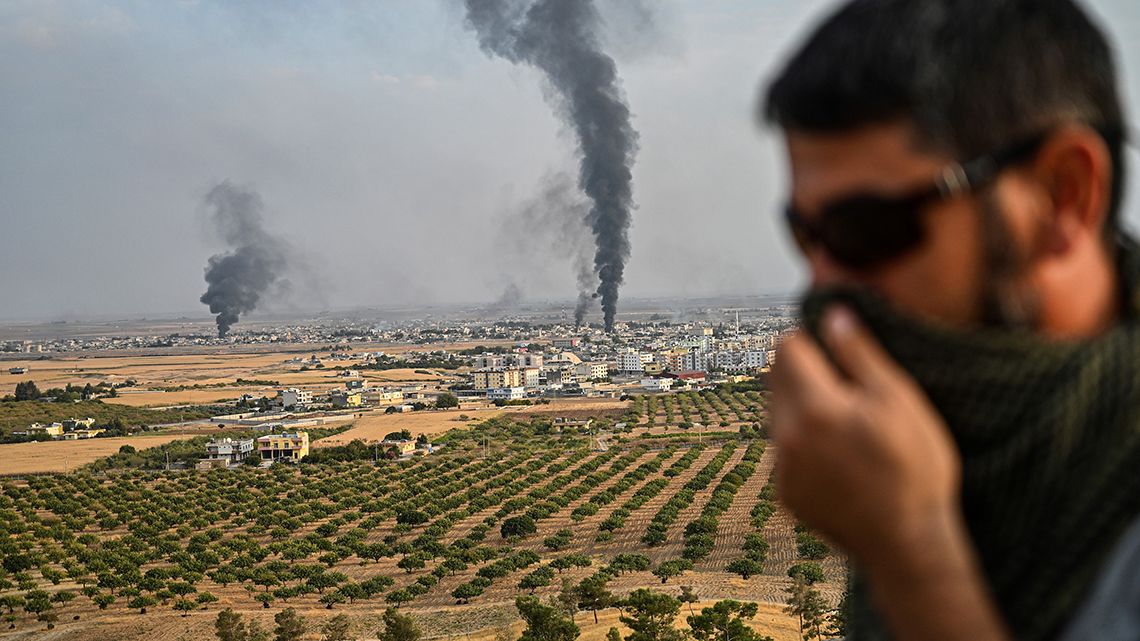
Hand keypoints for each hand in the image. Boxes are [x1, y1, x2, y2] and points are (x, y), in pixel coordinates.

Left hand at [771, 305, 961, 564]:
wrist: (907, 543)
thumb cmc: (913, 466)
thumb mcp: (899, 401)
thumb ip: (859, 354)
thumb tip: (834, 314)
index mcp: (814, 407)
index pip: (786, 347)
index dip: (812, 341)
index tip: (837, 353)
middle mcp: (785, 436)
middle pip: (775, 378)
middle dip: (804, 372)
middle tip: (847, 390)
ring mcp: (781, 468)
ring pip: (777, 415)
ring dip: (801, 409)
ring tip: (847, 429)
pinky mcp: (784, 494)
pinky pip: (783, 451)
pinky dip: (803, 446)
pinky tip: (840, 460)